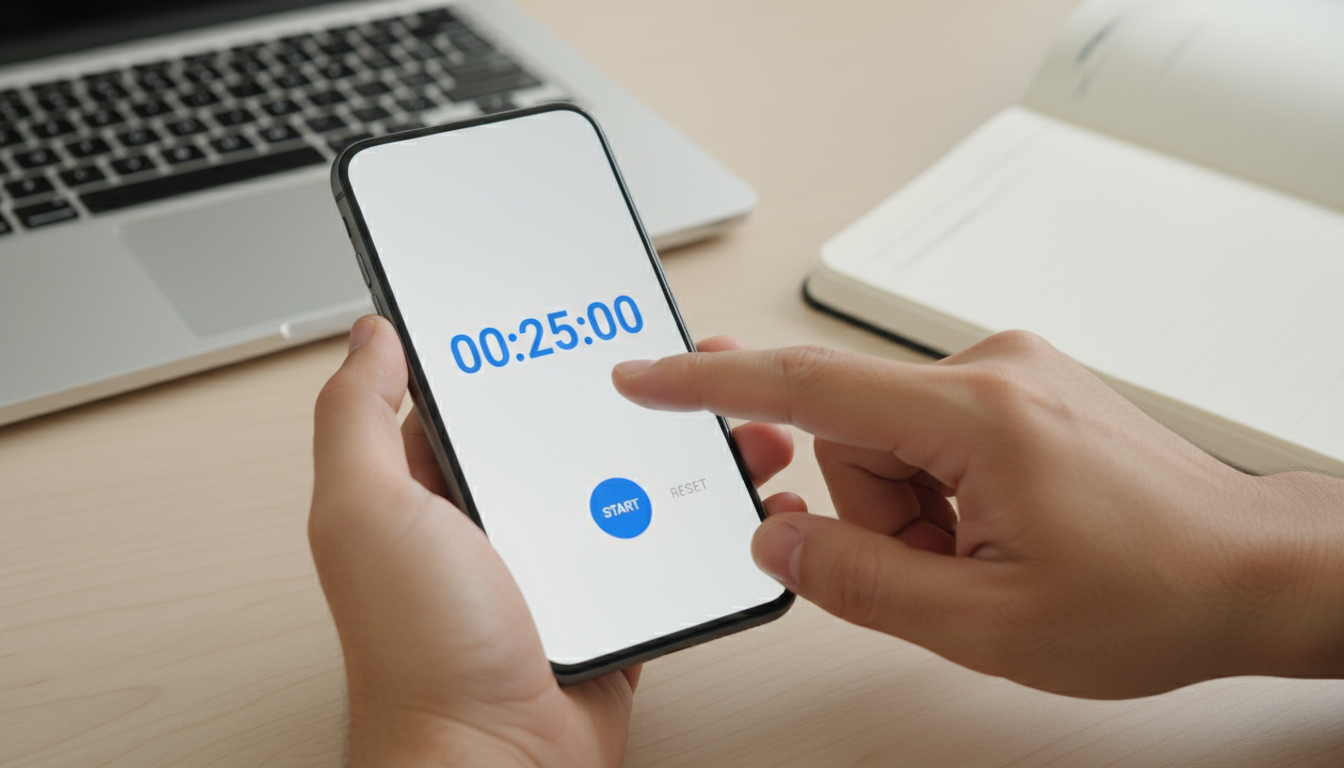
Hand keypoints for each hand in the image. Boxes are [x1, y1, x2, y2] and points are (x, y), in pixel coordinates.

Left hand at [309, 316, 797, 766]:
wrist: (499, 766)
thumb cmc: (423, 656)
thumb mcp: (366, 514)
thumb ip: (357, 418)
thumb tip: (373, 336)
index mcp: (430, 488)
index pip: (479, 395)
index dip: (524, 350)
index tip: (571, 315)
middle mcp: (491, 522)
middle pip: (564, 433)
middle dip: (624, 395)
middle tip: (676, 360)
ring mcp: (553, 564)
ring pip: (622, 483)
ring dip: (675, 452)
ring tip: (726, 419)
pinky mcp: (607, 603)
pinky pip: (658, 548)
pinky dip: (695, 524)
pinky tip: (728, 498)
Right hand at [613, 331, 1343, 697]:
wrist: (1251, 572)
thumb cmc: (1153, 594)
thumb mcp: (987, 626)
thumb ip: (859, 583)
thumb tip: (776, 544)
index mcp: (975, 416)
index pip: (806, 387)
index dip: (708, 385)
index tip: (643, 376)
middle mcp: (989, 369)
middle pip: (849, 438)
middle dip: (875, 516)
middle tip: (948, 570)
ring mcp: (1009, 372)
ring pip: (889, 444)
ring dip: (915, 512)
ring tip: (988, 557)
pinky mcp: (1020, 387)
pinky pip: (931, 436)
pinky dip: (943, 492)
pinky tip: (1001, 530)